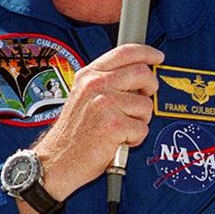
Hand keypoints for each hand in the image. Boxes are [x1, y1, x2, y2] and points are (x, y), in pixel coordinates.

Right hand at [32, 43, 163, 200]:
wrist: (57, 161)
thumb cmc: (74, 134)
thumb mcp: (84, 97)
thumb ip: (108, 82)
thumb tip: (139, 75)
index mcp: (89, 76)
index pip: (124, 52)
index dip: (146, 53)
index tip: (157, 57)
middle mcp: (96, 85)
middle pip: (142, 74)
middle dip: (150, 88)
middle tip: (143, 100)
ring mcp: (105, 104)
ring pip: (146, 105)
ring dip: (139, 120)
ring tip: (120, 128)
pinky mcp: (114, 124)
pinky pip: (142, 128)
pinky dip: (135, 139)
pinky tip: (117, 141)